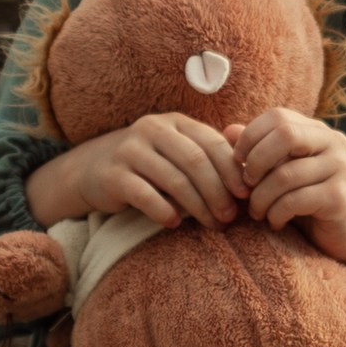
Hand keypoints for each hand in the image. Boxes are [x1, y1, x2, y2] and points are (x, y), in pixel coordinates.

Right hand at [26, 112, 248, 230]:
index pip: (211, 142)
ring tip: (211, 224)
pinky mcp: (112, 175)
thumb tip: (251, 175)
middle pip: (195, 161)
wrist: (93, 169)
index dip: (232, 170)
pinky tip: (174, 223)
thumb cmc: (150, 164)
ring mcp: (130, 150)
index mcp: (175, 121)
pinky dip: (163, 211)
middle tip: (229, 217)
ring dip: (197, 206)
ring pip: (173, 179)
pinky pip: (145, 195)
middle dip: (217, 191)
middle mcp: (152, 129)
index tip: (246, 195)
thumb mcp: (178, 152)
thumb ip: (209, 156)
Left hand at [235, 109, 345, 287]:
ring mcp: (340, 168)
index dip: (250, 136)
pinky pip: (295, 200)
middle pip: (285, 135)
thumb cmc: (308, 199)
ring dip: (261, 198)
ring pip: (285, 175)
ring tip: (258, 212)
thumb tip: (228, 131)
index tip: (237, 161)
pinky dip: (276, 214)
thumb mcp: (280, 172)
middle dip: (256, 161)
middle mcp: (332, 142)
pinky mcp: (339, 197)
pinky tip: (276, 222)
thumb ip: (257, 151)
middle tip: (246, 187)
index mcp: (316, 131)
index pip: (278, 116)